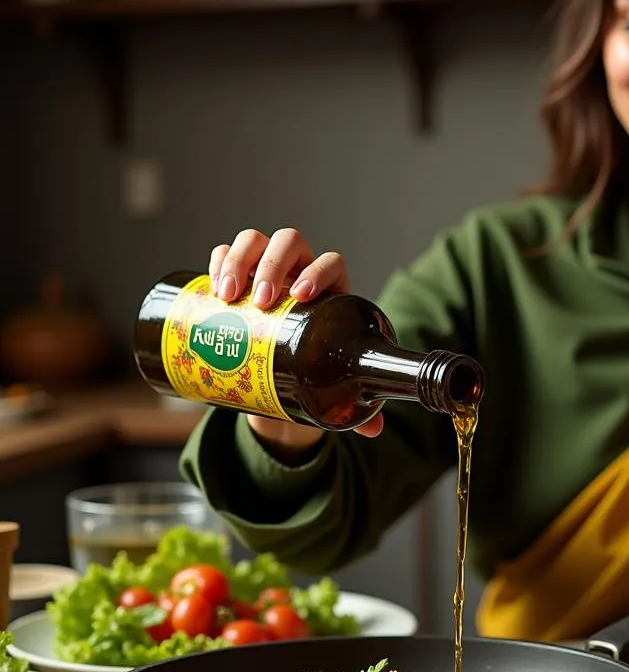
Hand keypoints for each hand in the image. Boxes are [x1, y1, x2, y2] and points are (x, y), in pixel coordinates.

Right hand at [208, 228, 383, 444]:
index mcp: (332, 288)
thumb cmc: (316, 367)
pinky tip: (211, 286)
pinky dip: (217, 260)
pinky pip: (226, 253)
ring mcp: (267, 269)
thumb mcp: (332, 380)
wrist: (283, 369)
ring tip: (227, 296)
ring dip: (238, 259)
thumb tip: (374, 430)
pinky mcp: (239, 276)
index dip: (317, 271)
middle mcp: (300, 270)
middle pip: (289, 243)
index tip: (300, 296)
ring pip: (255, 241)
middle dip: (272, 265)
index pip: (330, 263)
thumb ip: (353, 404)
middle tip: (259, 302)